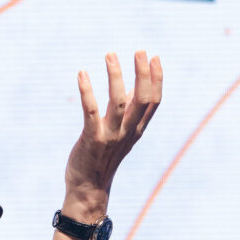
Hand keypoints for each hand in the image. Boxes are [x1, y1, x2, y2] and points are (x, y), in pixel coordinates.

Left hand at [64, 51, 162, 219]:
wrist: (88, 188)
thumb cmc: (102, 156)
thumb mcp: (120, 132)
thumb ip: (126, 111)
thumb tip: (130, 86)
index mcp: (136, 129)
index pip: (154, 101)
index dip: (156, 78)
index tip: (154, 57)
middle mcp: (127, 132)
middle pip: (142, 99)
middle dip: (143, 73)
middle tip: (139, 51)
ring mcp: (110, 136)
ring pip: (118, 102)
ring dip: (115, 76)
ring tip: (110, 55)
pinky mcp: (91, 139)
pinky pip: (90, 112)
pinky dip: (87, 91)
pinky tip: (82, 73)